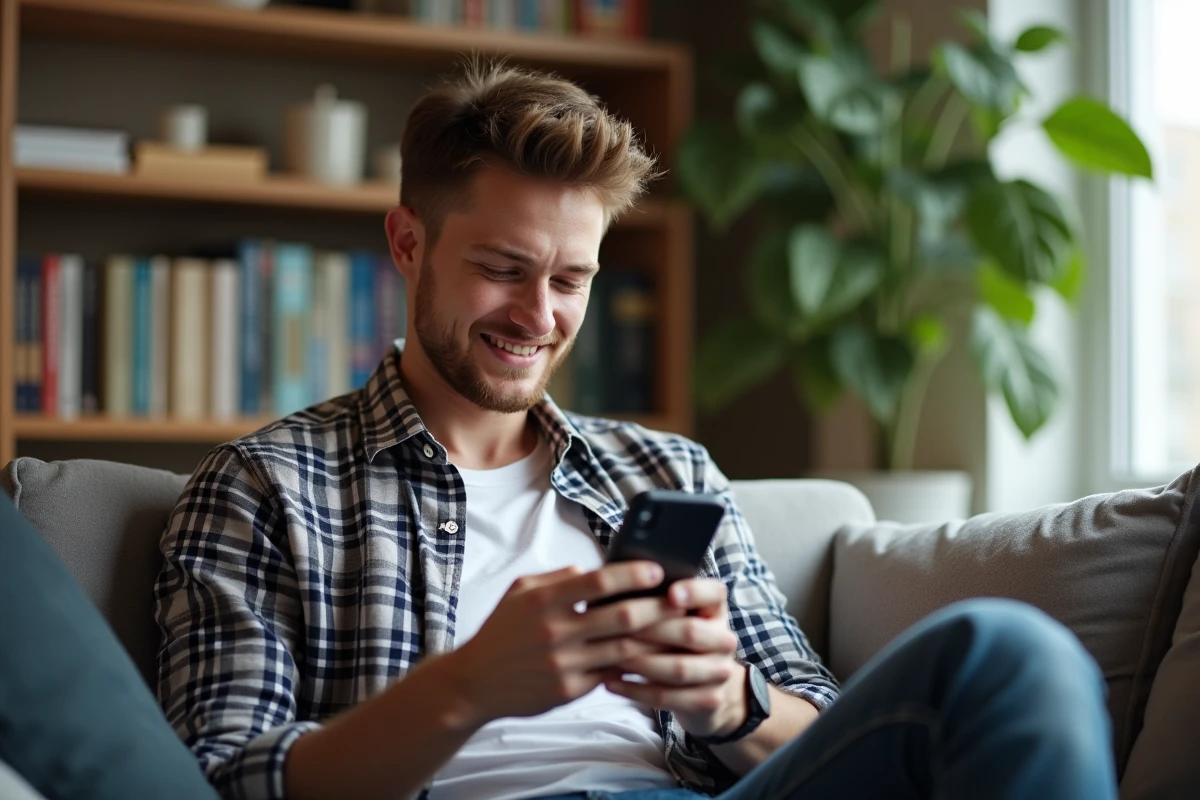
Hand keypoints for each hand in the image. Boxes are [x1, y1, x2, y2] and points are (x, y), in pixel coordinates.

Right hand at [445, 562, 685, 724]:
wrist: (474, 682)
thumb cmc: (501, 630)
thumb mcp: (520, 591)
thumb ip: (557, 578)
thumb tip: (591, 570)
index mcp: (545, 599)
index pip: (599, 581)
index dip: (633, 575)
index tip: (657, 571)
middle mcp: (556, 631)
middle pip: (622, 617)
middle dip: (658, 607)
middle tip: (681, 600)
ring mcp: (564, 664)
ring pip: (624, 649)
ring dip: (654, 639)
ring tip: (677, 629)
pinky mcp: (569, 690)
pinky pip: (611, 675)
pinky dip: (634, 666)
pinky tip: (654, 657)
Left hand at [601, 577, 747, 737]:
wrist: (706, 684)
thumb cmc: (676, 639)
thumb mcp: (676, 616)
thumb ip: (655, 600)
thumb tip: (615, 584)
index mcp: (715, 610)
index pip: (713, 593)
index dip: (694, 591)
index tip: (670, 593)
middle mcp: (724, 639)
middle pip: (690, 631)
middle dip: (651, 630)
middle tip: (616, 628)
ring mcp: (719, 672)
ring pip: (678, 668)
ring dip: (641, 663)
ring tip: (610, 657)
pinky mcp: (709, 700)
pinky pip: (668, 696)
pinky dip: (636, 691)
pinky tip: (611, 683)